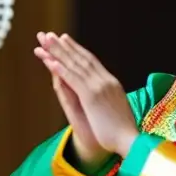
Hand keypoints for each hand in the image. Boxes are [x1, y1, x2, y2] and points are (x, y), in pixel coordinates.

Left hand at [35, 33, 138, 156]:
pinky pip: (73, 79)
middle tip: (49, 35)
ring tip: (45, 40)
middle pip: (82, 59)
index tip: (65, 40)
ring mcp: (99, 87)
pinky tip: (49, 61)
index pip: (92, 62)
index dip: (77, 50)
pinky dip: (61, 69)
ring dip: (58, 52)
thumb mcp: (116, 109)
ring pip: (75, 65)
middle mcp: (106, 81)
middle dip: (64, 46)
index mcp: (112, 83)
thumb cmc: (124, 131)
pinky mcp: (92, 96)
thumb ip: (108, 98)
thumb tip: (104, 94)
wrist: (130, 141)